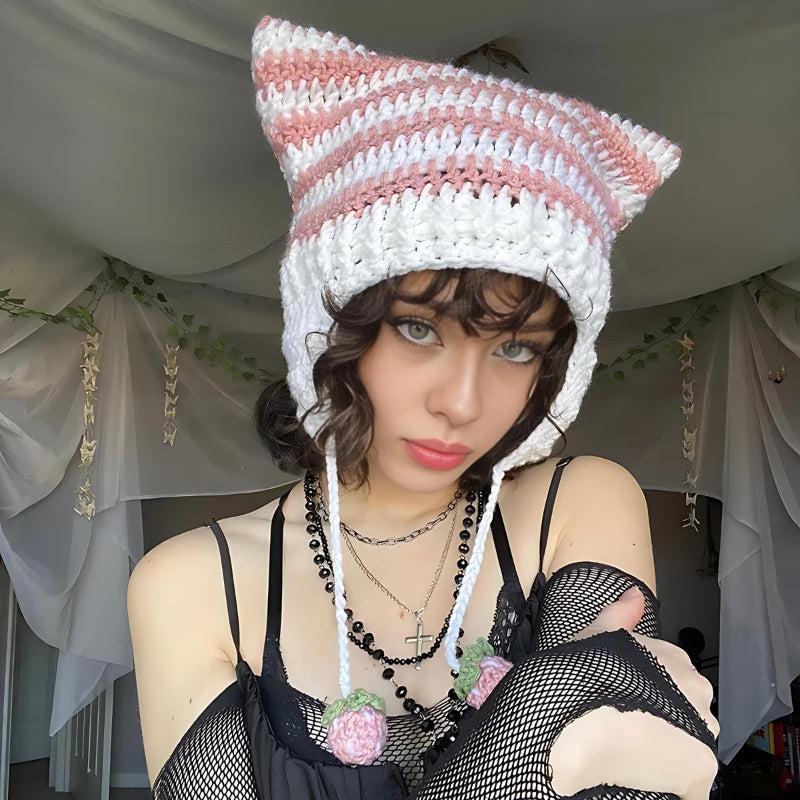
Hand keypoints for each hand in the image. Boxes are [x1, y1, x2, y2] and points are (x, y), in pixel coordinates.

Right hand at [549, 587, 719, 798]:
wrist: (582, 714)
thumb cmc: (584, 671)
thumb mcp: (595, 634)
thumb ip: (620, 614)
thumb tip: (636, 594)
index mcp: (674, 657)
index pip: (671, 678)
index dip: (647, 692)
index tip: (625, 698)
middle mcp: (697, 688)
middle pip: (686, 711)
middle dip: (666, 720)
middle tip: (629, 726)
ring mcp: (702, 728)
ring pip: (691, 744)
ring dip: (670, 751)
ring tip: (633, 753)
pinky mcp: (700, 768)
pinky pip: (690, 780)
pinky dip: (671, 783)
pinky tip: (642, 776)